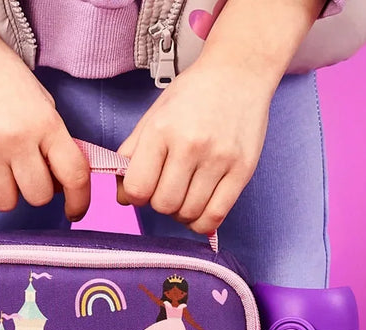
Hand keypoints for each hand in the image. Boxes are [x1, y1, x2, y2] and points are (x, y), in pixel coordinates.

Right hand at [0, 33, 90, 218]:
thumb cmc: (4, 79)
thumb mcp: (41, 104)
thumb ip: (53, 143)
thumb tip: (59, 187)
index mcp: (45, 123)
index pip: (74, 175)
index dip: (79, 201)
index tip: (74, 212)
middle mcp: (17, 139)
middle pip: (37, 196)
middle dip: (34, 190)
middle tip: (23, 173)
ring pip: (6, 203)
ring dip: (6, 195)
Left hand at [116, 57, 272, 234]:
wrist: (240, 72)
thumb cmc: (194, 95)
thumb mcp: (154, 116)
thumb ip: (132, 155)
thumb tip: (123, 197)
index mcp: (162, 130)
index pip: (137, 188)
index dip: (135, 195)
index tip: (144, 187)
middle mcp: (190, 144)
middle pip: (163, 204)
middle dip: (160, 203)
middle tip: (168, 187)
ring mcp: (219, 158)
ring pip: (188, 214)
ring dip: (181, 212)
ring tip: (185, 194)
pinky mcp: (242, 170)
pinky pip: (214, 217)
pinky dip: (201, 222)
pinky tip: (199, 209)